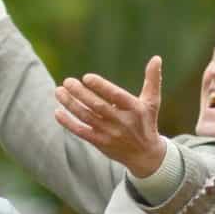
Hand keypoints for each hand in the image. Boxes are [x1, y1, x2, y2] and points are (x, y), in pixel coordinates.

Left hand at [53, 57, 166, 179]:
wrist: (146, 156)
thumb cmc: (147, 122)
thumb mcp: (152, 102)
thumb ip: (152, 80)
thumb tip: (157, 58)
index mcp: (134, 109)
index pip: (116, 96)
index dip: (101, 87)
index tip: (86, 77)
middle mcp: (121, 122)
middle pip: (97, 106)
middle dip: (80, 93)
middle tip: (67, 81)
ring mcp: (110, 133)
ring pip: (86, 117)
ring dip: (70, 104)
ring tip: (59, 91)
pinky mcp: (100, 143)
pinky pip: (81, 132)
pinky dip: (68, 123)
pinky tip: (58, 111)